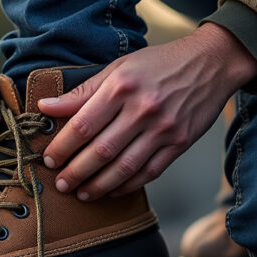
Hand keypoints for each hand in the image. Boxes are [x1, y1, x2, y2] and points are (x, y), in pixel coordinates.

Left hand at [38, 22, 256, 199]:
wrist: (211, 62)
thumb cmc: (158, 63)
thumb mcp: (118, 68)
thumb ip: (82, 92)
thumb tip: (45, 107)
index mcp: (121, 86)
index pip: (83, 124)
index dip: (62, 146)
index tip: (48, 159)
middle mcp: (142, 109)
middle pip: (101, 150)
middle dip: (76, 172)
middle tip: (60, 183)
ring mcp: (164, 128)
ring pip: (124, 167)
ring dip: (99, 185)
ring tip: (81, 194)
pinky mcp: (180, 143)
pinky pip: (149, 172)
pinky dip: (128, 185)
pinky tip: (111, 190)